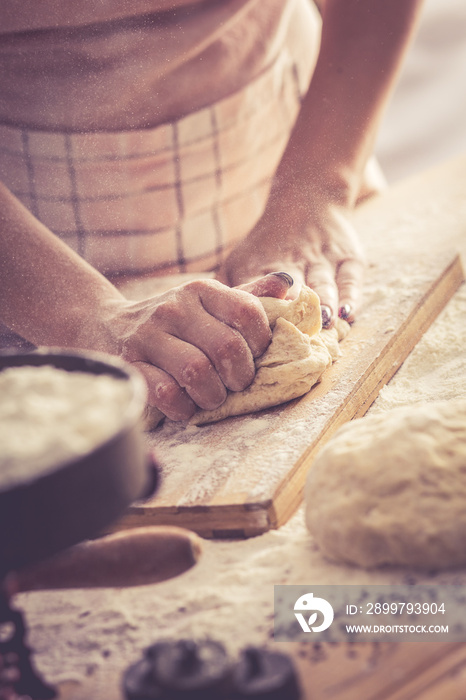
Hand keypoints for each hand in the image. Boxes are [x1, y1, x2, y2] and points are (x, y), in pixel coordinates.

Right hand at [109, 274, 291, 420]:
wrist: (109, 324)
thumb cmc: (175, 321)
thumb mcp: (209, 303)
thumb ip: (248, 296)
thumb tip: (289, 287)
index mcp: (202, 291)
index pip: (247, 312)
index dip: (261, 343)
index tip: (256, 358)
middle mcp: (175, 308)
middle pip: (227, 348)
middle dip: (240, 377)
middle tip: (236, 386)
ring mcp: (149, 334)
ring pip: (197, 372)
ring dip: (213, 396)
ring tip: (213, 398)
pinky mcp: (130, 362)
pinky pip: (165, 392)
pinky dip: (182, 407)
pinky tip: (185, 406)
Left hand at [218, 182, 365, 327]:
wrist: (307, 199)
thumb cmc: (267, 246)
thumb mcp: (239, 261)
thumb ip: (227, 290)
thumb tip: (213, 326)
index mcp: (260, 268)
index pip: (255, 289)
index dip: (257, 309)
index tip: (256, 331)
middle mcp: (291, 264)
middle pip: (292, 289)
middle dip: (292, 311)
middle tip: (293, 333)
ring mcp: (322, 261)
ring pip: (322, 283)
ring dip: (323, 303)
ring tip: (323, 321)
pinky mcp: (348, 258)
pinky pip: (350, 277)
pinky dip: (351, 294)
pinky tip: (347, 311)